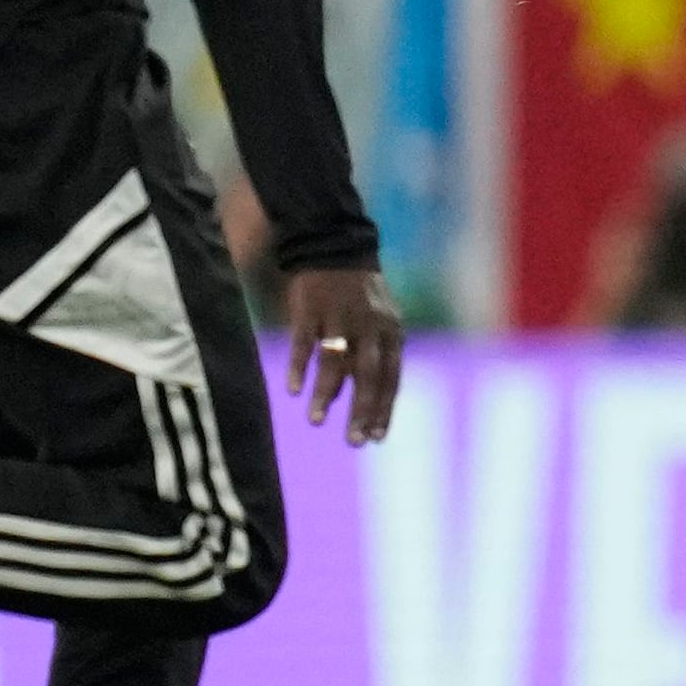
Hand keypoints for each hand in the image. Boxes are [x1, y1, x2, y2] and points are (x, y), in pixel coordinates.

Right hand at [283, 265, 404, 448]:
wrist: (334, 245)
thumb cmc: (358, 295)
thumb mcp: (377, 323)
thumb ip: (369, 360)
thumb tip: (352, 402)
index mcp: (391, 332)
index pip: (391, 378)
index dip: (383, 408)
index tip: (375, 437)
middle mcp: (369, 326)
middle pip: (368, 375)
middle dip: (361, 410)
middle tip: (354, 440)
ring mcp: (340, 317)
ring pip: (335, 362)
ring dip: (326, 394)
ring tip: (316, 421)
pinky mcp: (310, 308)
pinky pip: (306, 342)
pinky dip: (301, 366)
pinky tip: (294, 390)